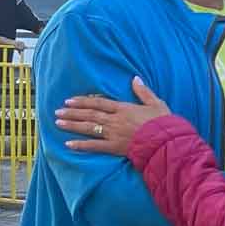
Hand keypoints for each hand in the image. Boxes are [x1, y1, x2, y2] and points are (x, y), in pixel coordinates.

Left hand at [58, 77, 172, 155]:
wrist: (166, 141)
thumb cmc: (164, 122)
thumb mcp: (156, 103)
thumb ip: (143, 91)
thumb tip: (135, 78)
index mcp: (124, 108)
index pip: (99, 102)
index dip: (83, 101)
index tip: (69, 100)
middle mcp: (115, 120)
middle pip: (90, 114)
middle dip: (72, 112)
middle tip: (58, 111)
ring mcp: (113, 134)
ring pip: (89, 127)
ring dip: (72, 125)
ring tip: (58, 123)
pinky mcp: (115, 147)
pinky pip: (95, 146)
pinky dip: (81, 145)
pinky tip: (69, 144)